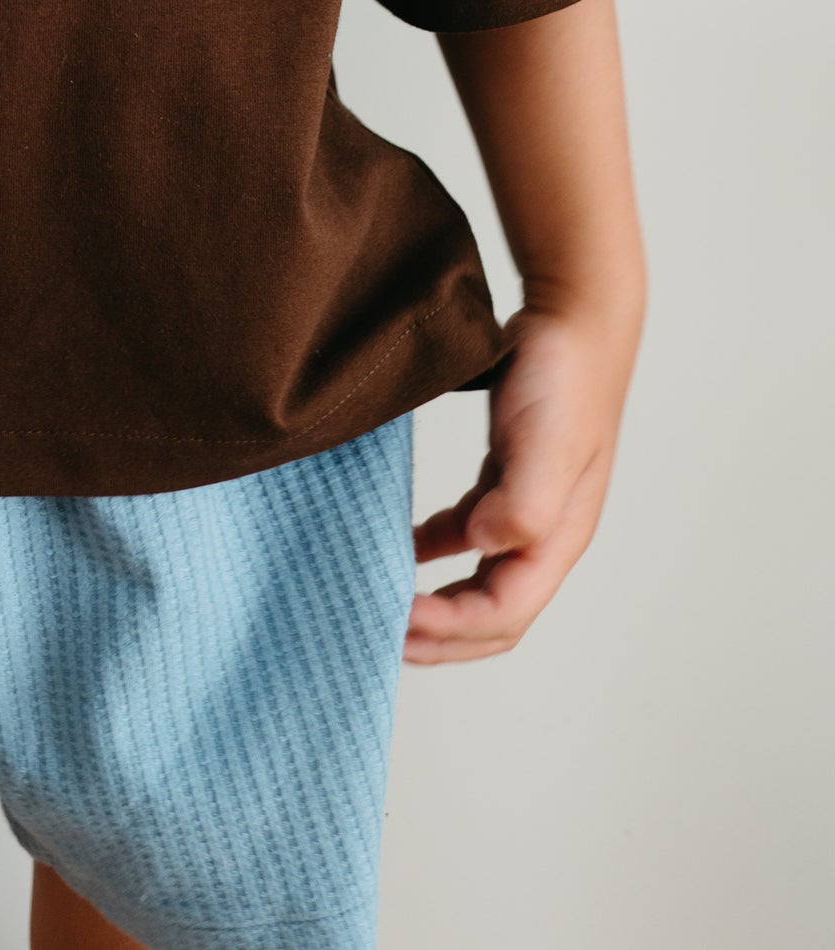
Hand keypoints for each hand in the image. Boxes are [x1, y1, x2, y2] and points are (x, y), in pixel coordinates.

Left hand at [404, 295, 639, 664]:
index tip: (397, 617)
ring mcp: (525, 505)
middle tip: (383, 640)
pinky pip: (467, 532)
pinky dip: (434, 549)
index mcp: (557, 537)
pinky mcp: (505, 475)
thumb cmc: (565, 378)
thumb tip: (483, 545)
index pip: (503, 612)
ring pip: (479, 578)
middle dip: (443, 637)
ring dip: (438, 602)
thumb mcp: (546, 442)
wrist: (574, 317)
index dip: (451, 628)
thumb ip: (523, 503)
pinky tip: (404, 544)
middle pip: (494, 613)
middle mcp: (543, 532)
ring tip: (389, 608)